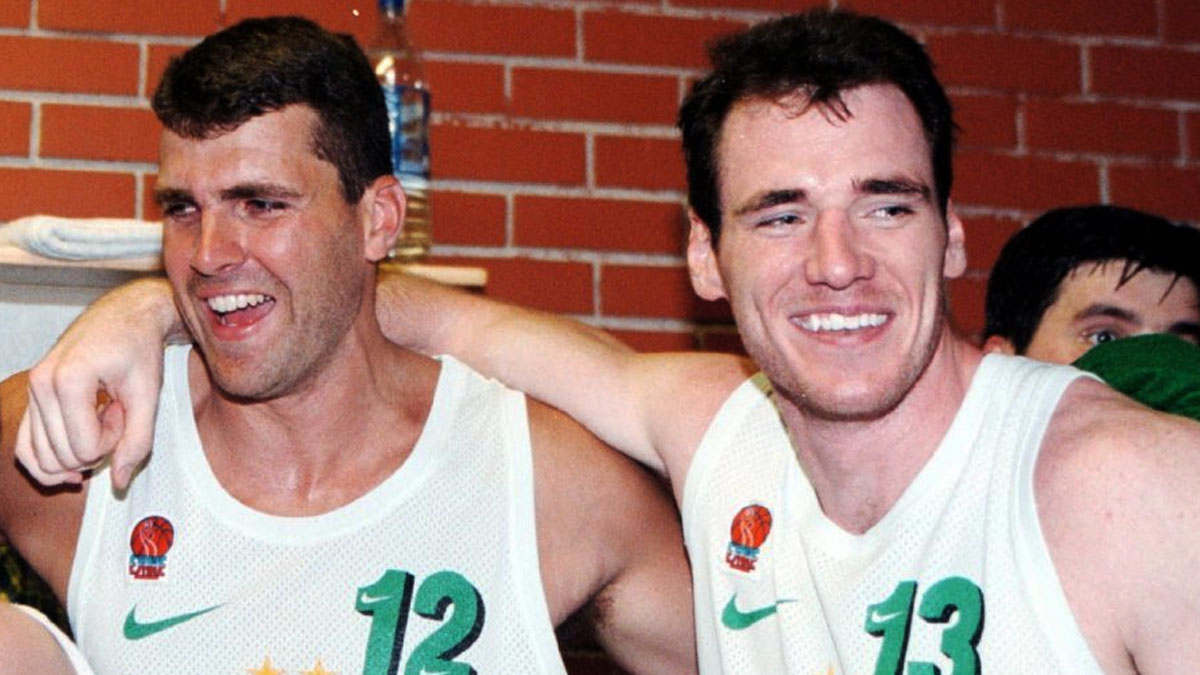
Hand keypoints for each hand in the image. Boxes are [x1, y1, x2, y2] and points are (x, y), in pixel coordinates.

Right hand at [16, 278, 178, 489]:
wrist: (126, 316)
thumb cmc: (139, 349)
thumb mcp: (148, 395)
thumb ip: (138, 441)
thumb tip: (120, 482)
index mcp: (68, 380)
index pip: (84, 447)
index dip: (113, 441)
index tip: (127, 412)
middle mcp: (40, 384)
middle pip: (63, 455)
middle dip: (97, 446)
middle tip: (117, 413)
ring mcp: (31, 389)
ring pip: (43, 456)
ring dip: (79, 449)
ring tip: (101, 417)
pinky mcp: (31, 395)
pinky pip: (25, 445)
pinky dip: (48, 462)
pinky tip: (75, 462)